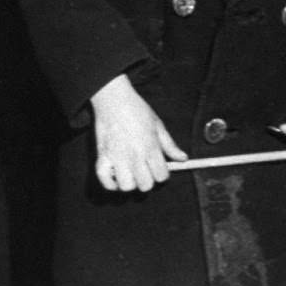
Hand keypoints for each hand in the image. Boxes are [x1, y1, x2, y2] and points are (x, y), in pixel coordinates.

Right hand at [90, 74, 186, 192]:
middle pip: (145, 185)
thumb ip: (170, 145)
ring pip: (127, 186)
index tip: (158, 168)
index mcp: (151, 148)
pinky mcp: (102, 156)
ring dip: (130, 182)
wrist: (114, 99)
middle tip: (144, 170)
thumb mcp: (158, 125)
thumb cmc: (137, 110)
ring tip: (130, 173)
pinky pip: (105, 180)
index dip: (162, 174)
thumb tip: (183, 158)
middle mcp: (135, 156)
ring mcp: (117, 157)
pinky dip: (110, 183)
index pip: (161, 176)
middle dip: (147, 180)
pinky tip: (116, 176)